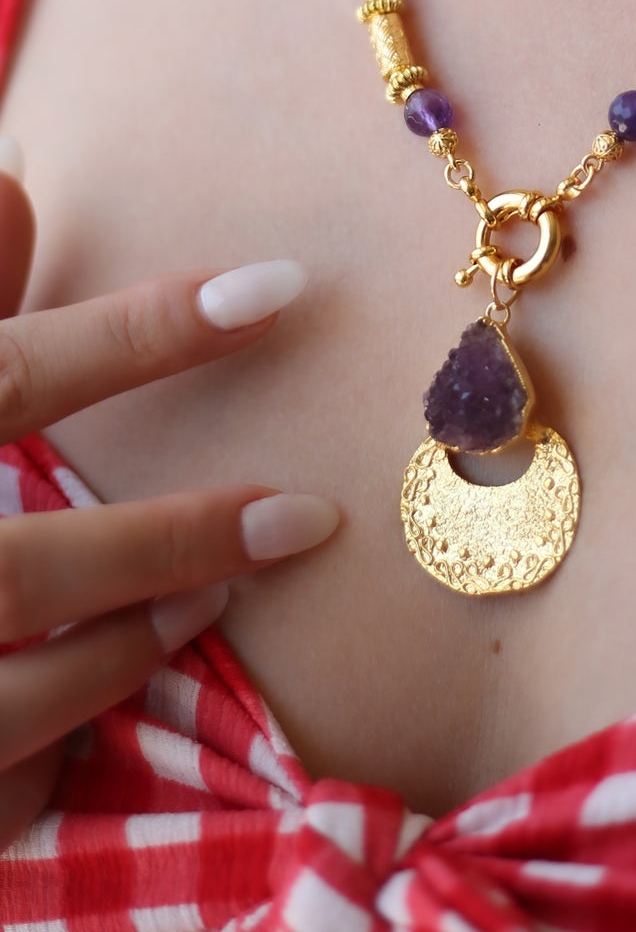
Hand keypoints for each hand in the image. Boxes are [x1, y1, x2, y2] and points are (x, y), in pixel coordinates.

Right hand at [0, 139, 339, 849]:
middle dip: (172, 543)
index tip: (280, 288)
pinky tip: (111, 705)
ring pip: (12, 696)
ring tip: (221, 600)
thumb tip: (20, 182)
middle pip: (24, 569)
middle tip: (307, 517)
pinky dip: (56, 751)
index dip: (145, 336)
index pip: (11, 376)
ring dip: (131, 647)